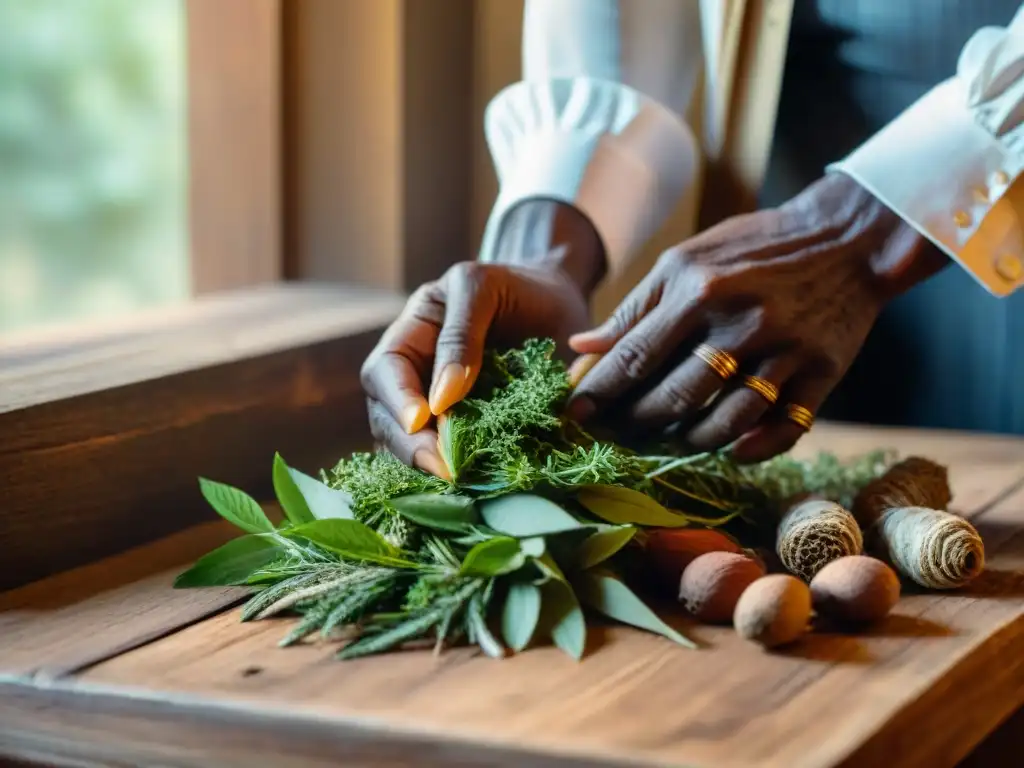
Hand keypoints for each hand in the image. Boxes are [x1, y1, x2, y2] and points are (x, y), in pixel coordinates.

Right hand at [361, 202, 603, 476]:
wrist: (556, 303)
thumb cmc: (517, 288)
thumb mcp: (484, 288)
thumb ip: (461, 335)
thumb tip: (442, 400)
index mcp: (410, 334)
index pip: (384, 372)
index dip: (397, 400)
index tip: (423, 422)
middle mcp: (414, 375)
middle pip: (387, 418)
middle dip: (411, 447)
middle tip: (446, 470)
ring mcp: (435, 408)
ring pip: (410, 447)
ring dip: (429, 467)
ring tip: (461, 482)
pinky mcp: (464, 433)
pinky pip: (445, 460)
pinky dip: (455, 474)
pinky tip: (476, 485)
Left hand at [567, 173, 948, 462]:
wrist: (847, 236)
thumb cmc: (753, 248)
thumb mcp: (687, 260)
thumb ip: (636, 307)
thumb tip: (580, 347)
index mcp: (697, 289)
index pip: (633, 356)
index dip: (599, 392)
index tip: (573, 414)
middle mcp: (739, 322)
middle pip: (674, 397)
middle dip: (635, 423)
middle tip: (616, 434)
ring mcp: (784, 350)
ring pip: (726, 421)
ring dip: (689, 441)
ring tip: (669, 439)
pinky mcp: (822, 372)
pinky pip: (785, 428)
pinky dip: (754, 448)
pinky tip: (732, 449)